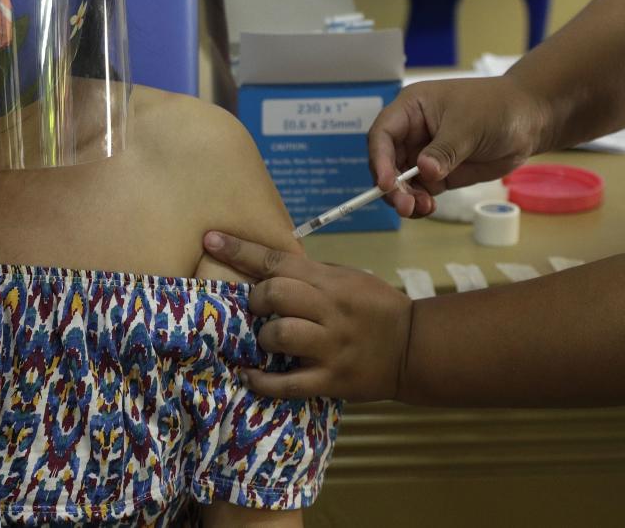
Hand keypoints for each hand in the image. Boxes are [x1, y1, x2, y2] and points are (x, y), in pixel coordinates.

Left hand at [204, 231, 412, 401]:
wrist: (413, 347)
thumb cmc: (375, 307)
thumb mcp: (347, 278)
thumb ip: (309, 276)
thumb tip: (264, 270)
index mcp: (330, 282)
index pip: (277, 261)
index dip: (239, 251)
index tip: (210, 240)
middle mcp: (329, 312)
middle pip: (275, 295)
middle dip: (256, 299)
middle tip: (259, 307)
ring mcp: (329, 348)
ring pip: (278, 335)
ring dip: (262, 337)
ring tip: (265, 340)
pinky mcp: (330, 381)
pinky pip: (286, 383)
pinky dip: (261, 381)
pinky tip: (249, 375)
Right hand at [369, 76, 550, 217]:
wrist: (530, 120)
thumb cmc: (497, 108)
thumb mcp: (468, 125)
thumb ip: (445, 150)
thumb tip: (425, 172)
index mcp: (411, 109)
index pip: (383, 134)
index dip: (379, 159)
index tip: (386, 184)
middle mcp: (411, 132)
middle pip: (387, 162)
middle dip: (392, 186)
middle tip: (404, 206)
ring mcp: (424, 154)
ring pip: (401, 181)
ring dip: (405, 198)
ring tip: (422, 209)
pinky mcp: (439, 173)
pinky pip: (420, 191)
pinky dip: (419, 202)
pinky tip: (428, 208)